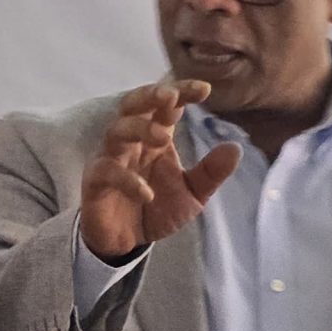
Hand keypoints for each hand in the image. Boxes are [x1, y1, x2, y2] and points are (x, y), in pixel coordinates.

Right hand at [79, 81, 239, 262]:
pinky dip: (127, 180)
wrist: (128, 241)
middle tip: (170, 96)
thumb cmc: (158, 208)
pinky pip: (106, 172)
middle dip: (150, 95)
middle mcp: (132, 141)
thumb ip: (210, 172)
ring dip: (139, 129)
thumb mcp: (192, 194)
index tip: (204, 89)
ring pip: (117, 131)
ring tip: (163, 137)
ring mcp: (111, 159)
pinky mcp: (95, 182)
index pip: (166, 105)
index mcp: (156, 136)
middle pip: (134, 105)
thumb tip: (235, 148)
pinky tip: (147, 194)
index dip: (182, 92)